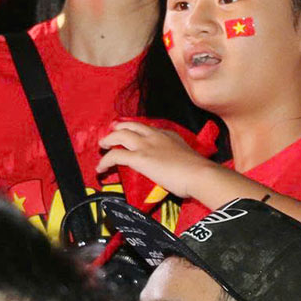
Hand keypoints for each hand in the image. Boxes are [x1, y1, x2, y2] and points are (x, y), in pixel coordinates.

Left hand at [95, 120, 218, 198]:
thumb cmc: (198, 171)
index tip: (131, 135)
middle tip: (111, 135)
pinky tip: (101, 168)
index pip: (147, 128)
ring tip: (102, 146)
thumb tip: (175, 167)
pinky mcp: (140, 158)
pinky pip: (115, 156)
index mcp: (168, 135)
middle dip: (118, 128)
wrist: (200, 174)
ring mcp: (146, 145)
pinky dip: (105, 161)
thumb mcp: (187, 157)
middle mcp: (155, 136)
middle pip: (130, 125)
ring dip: (108, 140)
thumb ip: (177, 157)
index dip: (136, 131)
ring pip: (120, 135)